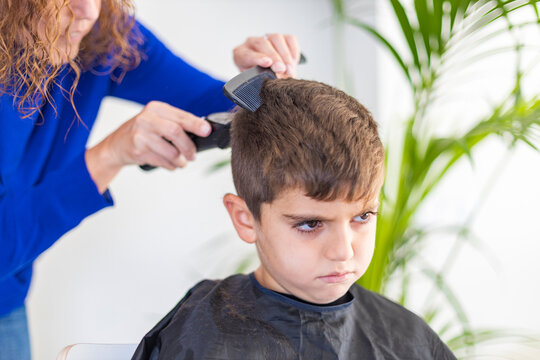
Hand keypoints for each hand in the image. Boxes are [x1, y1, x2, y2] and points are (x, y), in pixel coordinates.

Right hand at [85, 101, 210, 192]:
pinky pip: (162, 161)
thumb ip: (177, 123)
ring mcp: (141, 134)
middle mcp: (147, 118)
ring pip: (170, 150)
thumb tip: (202, 129)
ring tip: (181, 162)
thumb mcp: (158, 121)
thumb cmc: (142, 132)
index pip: (181, 116)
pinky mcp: (137, 149)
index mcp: (156, 108)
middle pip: (176, 132)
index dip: (196, 124)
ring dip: (180, 160)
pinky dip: (170, 165)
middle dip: (189, 147)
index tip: (207, 131)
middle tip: (193, 155)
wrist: (116, 145)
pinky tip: (170, 164)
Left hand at [233, 33, 300, 77]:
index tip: (267, 63)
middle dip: (275, 57)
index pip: (246, 54)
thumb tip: (276, 79)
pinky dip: (293, 50)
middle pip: (263, 44)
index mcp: (241, 54)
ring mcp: (267, 37)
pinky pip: (289, 39)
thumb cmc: (258, 77)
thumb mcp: (255, 81)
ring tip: (290, 70)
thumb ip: (261, 79)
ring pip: (276, 38)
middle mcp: (252, 42)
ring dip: (285, 55)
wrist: (266, 72)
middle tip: (282, 69)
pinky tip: (294, 62)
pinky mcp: (281, 38)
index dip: (257, 58)